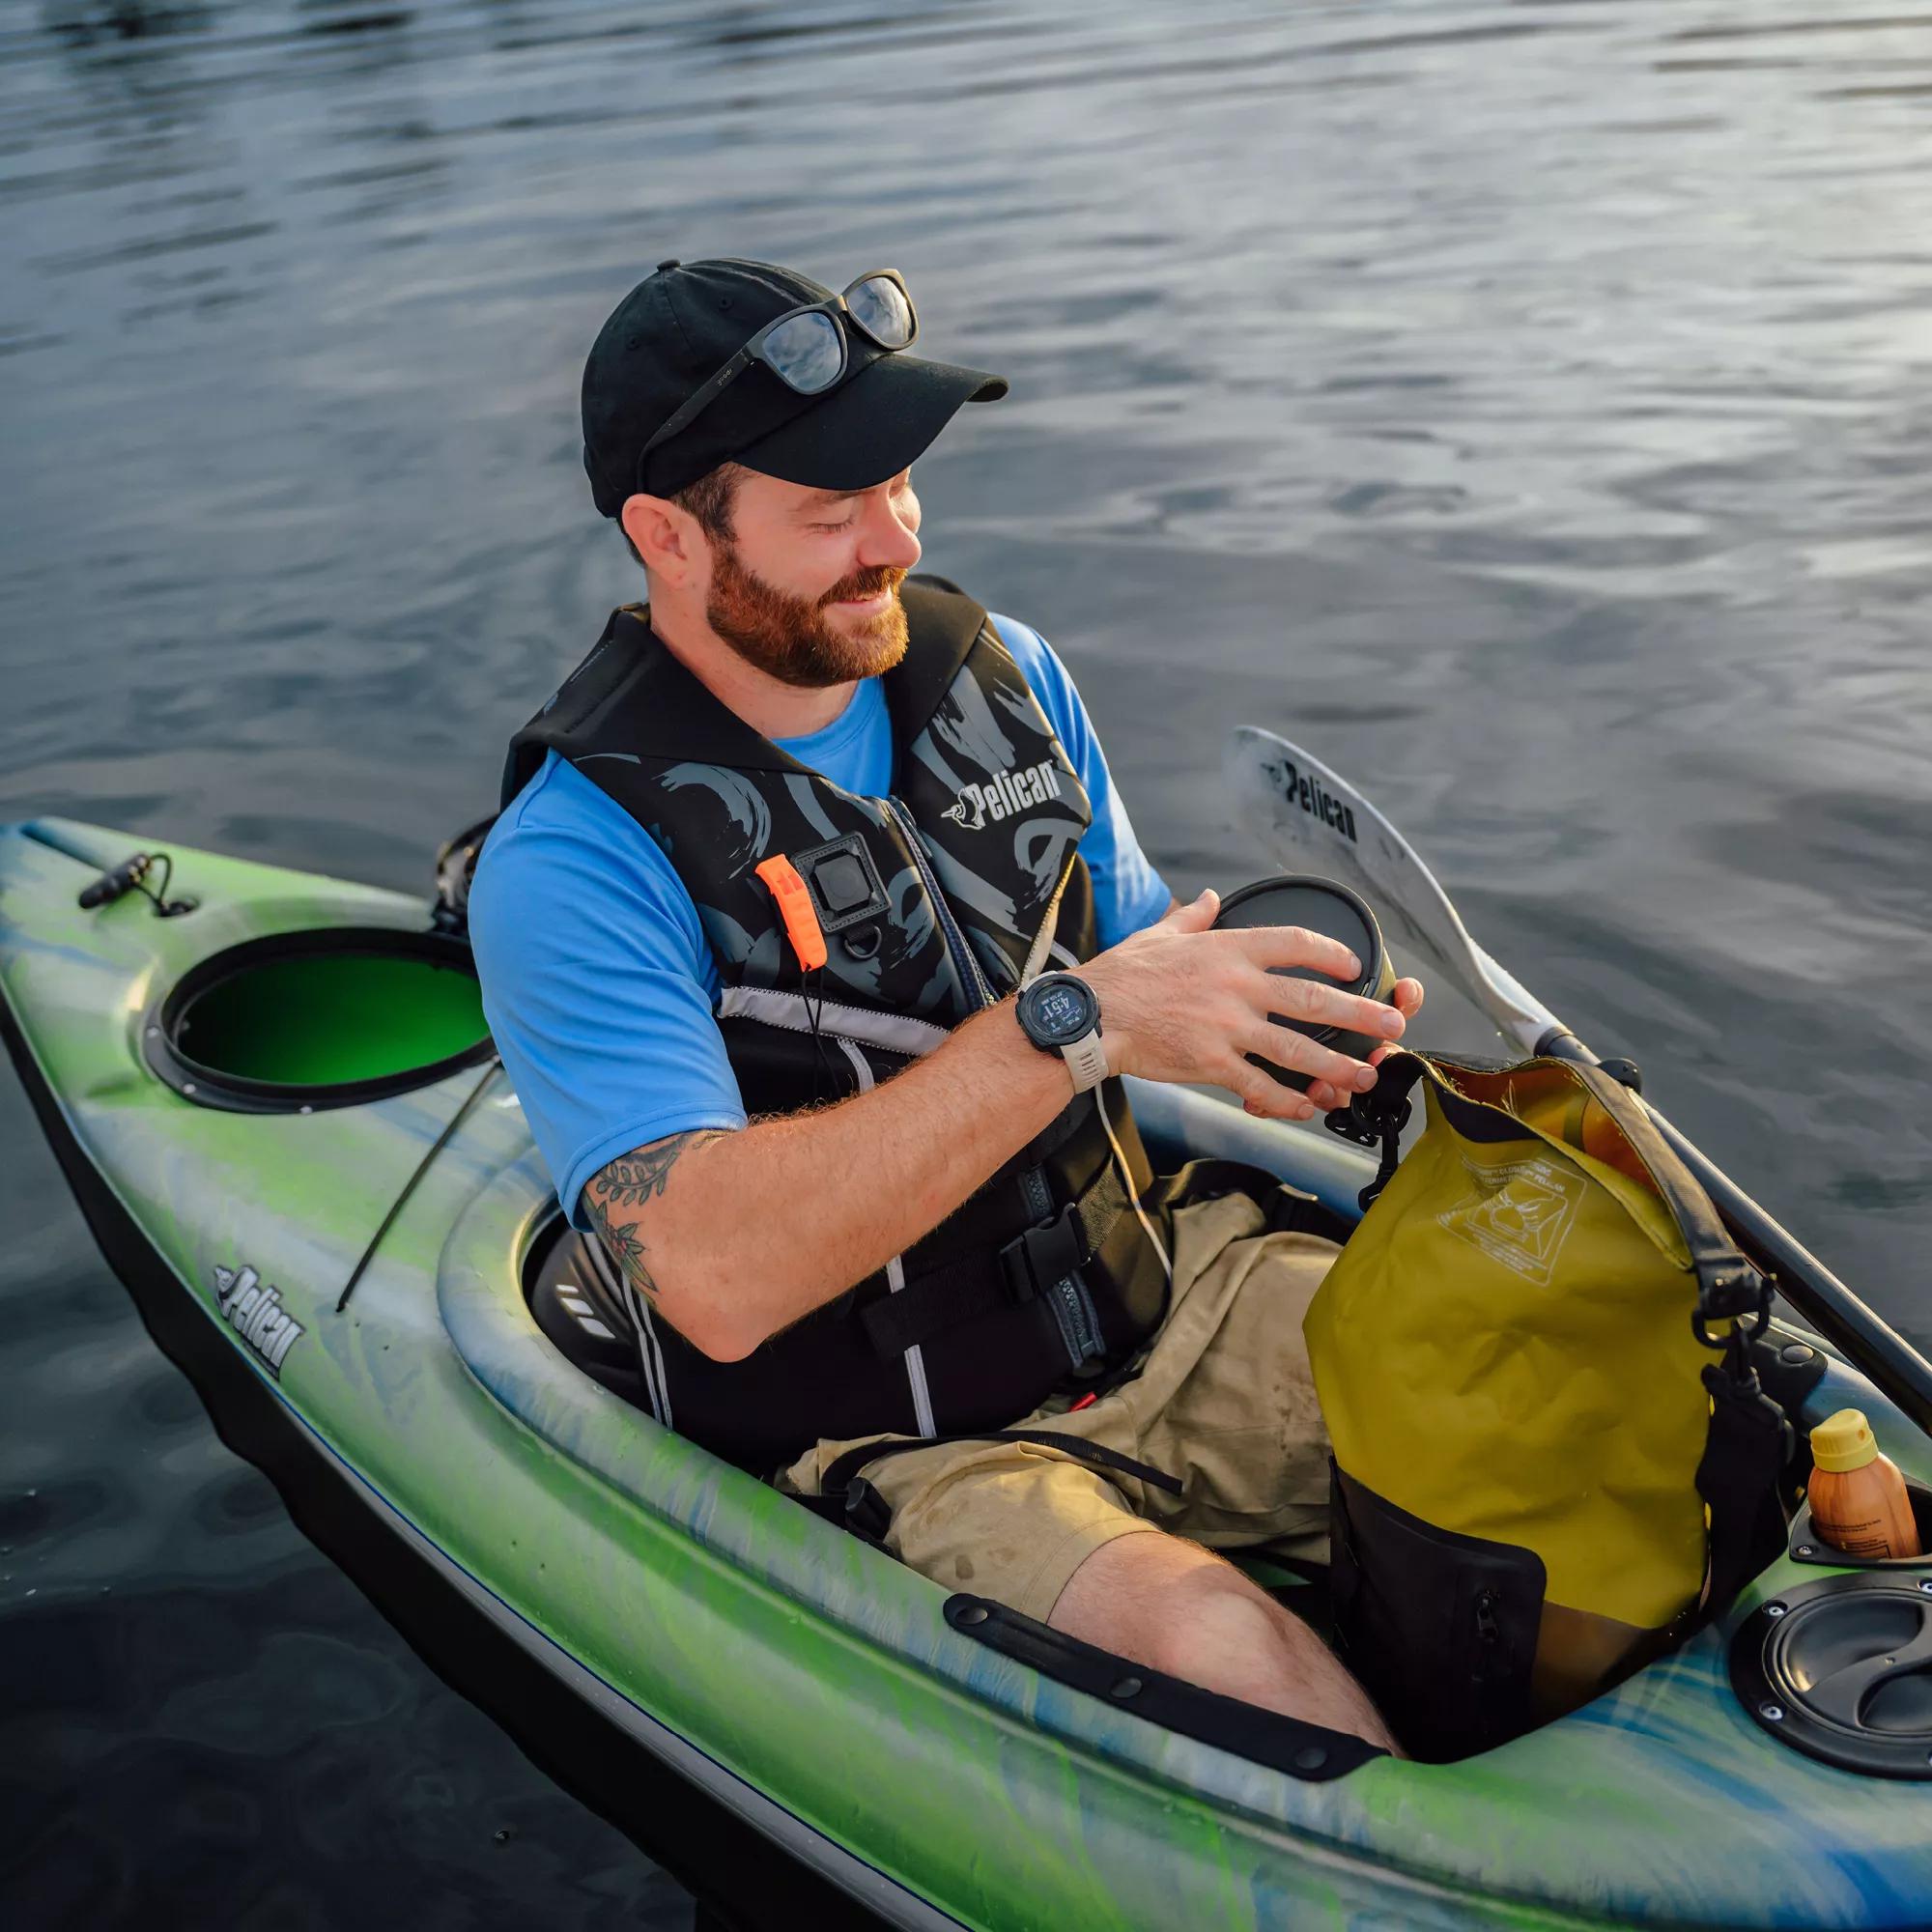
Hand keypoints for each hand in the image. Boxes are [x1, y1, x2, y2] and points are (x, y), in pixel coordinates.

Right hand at [1081, 889, 1424, 1122]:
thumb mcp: (1159, 934)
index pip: (1293, 942)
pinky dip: (1286, 1099)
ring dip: (1336, 1064)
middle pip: (1311, 999)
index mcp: (1227, 949)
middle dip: (1359, 1012)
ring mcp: (1225, 1027)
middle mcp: (1235, 986)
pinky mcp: (1211, 1063)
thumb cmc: (1121, 975)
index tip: (1354, 963)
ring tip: (1364, 1073)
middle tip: (1391, 1023)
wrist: (1090, 1016)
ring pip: (1295, 1049)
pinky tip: (1306, 1106)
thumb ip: (1192, 918)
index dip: (1330, 951)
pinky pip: (1258, 1085)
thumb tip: (1208, 897)